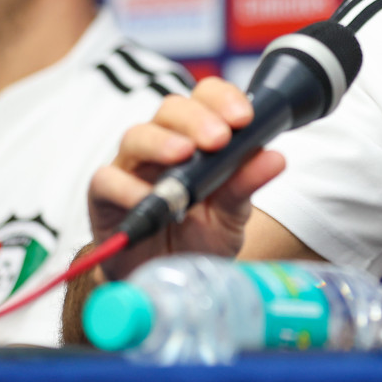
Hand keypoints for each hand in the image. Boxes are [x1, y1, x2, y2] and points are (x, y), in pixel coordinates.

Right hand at [88, 77, 285, 279]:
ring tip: (183, 154)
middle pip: (171, 109)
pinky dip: (126, 187)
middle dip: (197, 118)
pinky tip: (148, 198)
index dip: (224, 99)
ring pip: (136, 136)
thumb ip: (247, 184)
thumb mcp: (232, 213)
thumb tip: (277, 157)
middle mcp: (162, 145)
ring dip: (161, 142)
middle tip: (219, 139)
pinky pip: (105, 181)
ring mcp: (131, 168)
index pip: (206, 98)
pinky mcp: (104, 198)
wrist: (165, 282)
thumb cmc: (198, 237)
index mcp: (197, 138)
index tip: (245, 118)